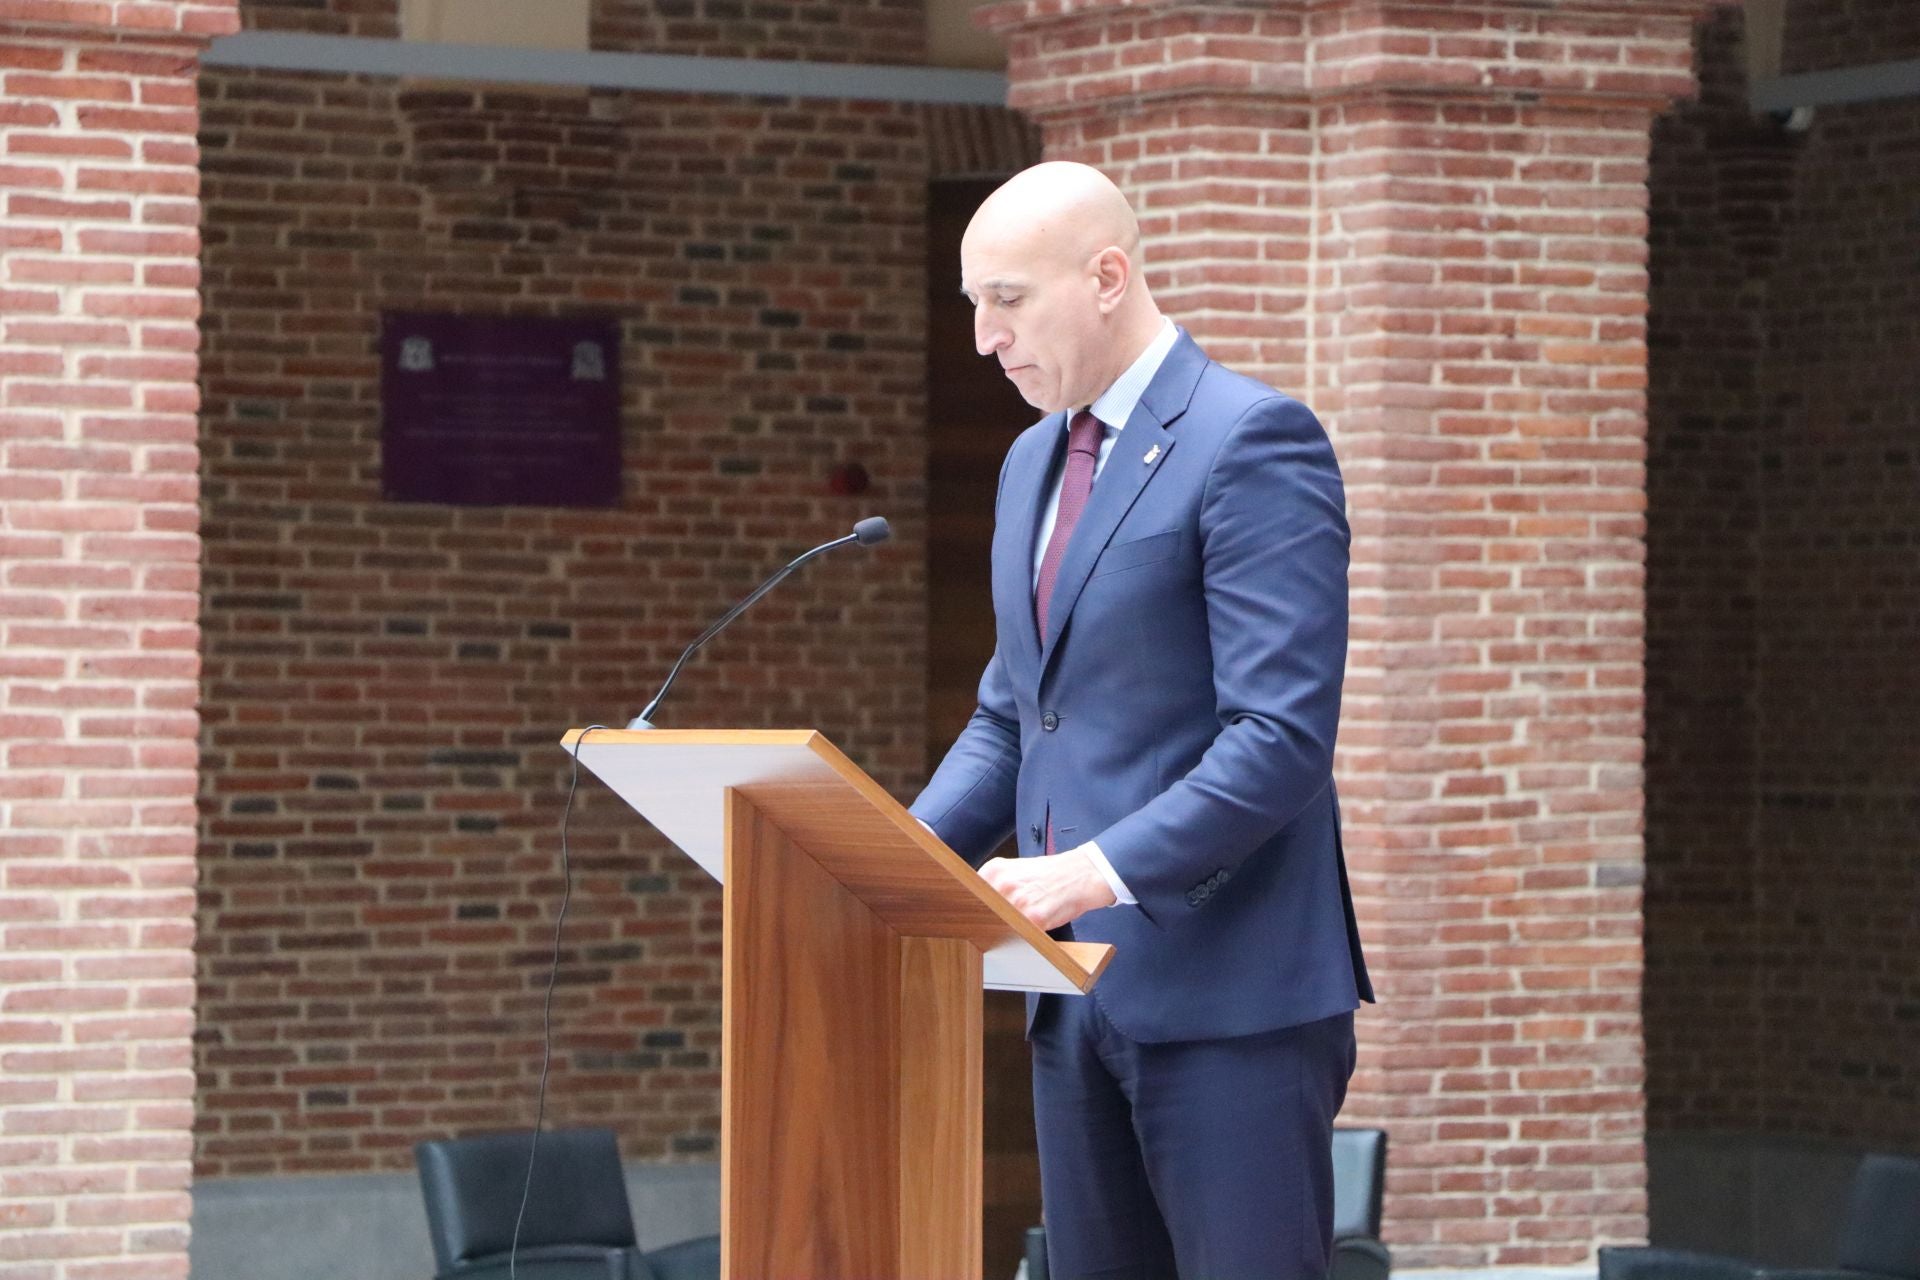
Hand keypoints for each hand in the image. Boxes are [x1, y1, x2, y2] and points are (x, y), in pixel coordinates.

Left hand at [978, 850, 1116, 931]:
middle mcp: (1002, 884)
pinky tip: (1031, 929)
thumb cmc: (1050, 874)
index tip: (972, 917)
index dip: (973, 910)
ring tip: (1018, 925)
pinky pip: (1019, 935)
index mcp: (994, 870)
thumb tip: (974, 904)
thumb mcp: (1015, 870)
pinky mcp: (1033, 918)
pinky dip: (1023, 936)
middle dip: (987, 921)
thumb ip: (994, 884)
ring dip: (1003, 931)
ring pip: (997, 926)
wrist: (1080, 874)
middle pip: (980, 913)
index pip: (968, 896)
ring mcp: (1016, 901)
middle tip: (996, 924)